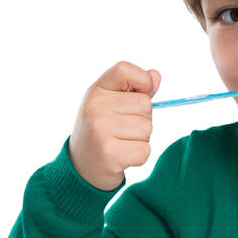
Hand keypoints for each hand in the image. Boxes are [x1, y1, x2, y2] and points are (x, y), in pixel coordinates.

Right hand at [68, 61, 161, 190]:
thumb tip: (156, 75)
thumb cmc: (100, 131)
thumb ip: (134, 89)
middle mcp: (95, 107)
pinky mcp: (110, 153)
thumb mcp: (110, 104)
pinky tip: (122, 156)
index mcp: (95, 91)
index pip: (125, 70)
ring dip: (140, 139)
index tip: (140, 93)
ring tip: (120, 143)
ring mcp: (101, 130)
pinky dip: (138, 156)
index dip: (142, 80)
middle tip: (122, 130)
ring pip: (147, 128)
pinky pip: (145, 150)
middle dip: (142, 119)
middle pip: (145, 104)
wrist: (81, 168)